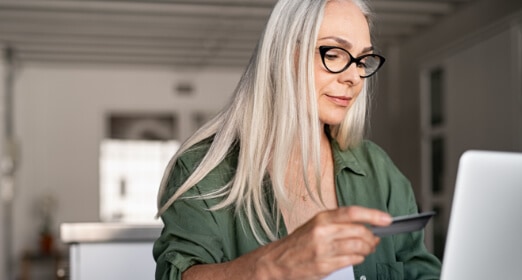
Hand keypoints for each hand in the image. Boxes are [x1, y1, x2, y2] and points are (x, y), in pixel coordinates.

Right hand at [256, 206, 391, 279]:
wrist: (277, 261)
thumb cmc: (297, 243)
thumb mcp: (315, 225)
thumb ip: (337, 223)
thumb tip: (365, 225)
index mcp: (321, 218)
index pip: (352, 213)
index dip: (373, 215)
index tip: (386, 219)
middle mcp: (323, 232)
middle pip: (360, 231)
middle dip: (372, 237)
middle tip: (374, 239)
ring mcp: (324, 250)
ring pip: (359, 247)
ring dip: (368, 249)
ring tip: (366, 249)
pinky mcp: (325, 265)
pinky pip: (352, 260)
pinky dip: (359, 258)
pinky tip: (356, 257)